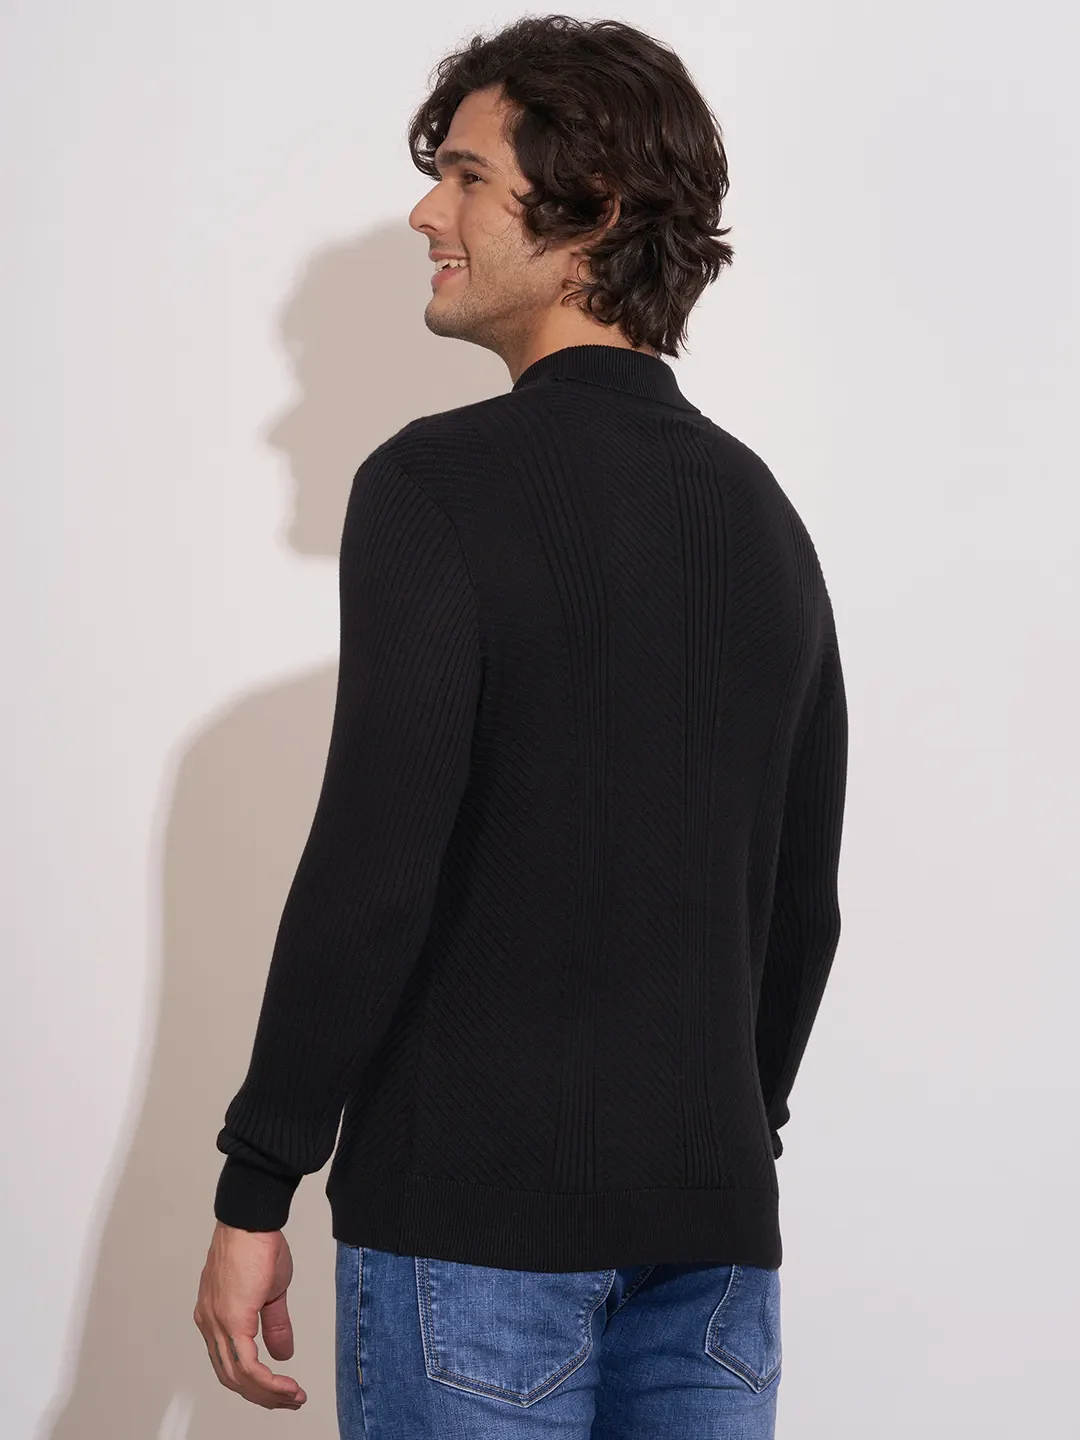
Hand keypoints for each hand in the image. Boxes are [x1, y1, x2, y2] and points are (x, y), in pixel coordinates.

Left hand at [193, 1220, 307, 1408]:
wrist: (252, 1220)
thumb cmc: (257, 1243)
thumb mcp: (271, 1291)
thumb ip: (275, 1325)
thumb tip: (283, 1355)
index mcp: (215, 1316)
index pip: (229, 1362)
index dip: (254, 1382)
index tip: (279, 1390)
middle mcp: (210, 1323)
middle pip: (231, 1377)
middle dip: (262, 1395)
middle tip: (288, 1401)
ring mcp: (217, 1323)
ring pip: (238, 1377)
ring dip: (268, 1393)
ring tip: (293, 1397)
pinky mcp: (232, 1319)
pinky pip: (247, 1365)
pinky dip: (267, 1382)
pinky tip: (285, 1386)